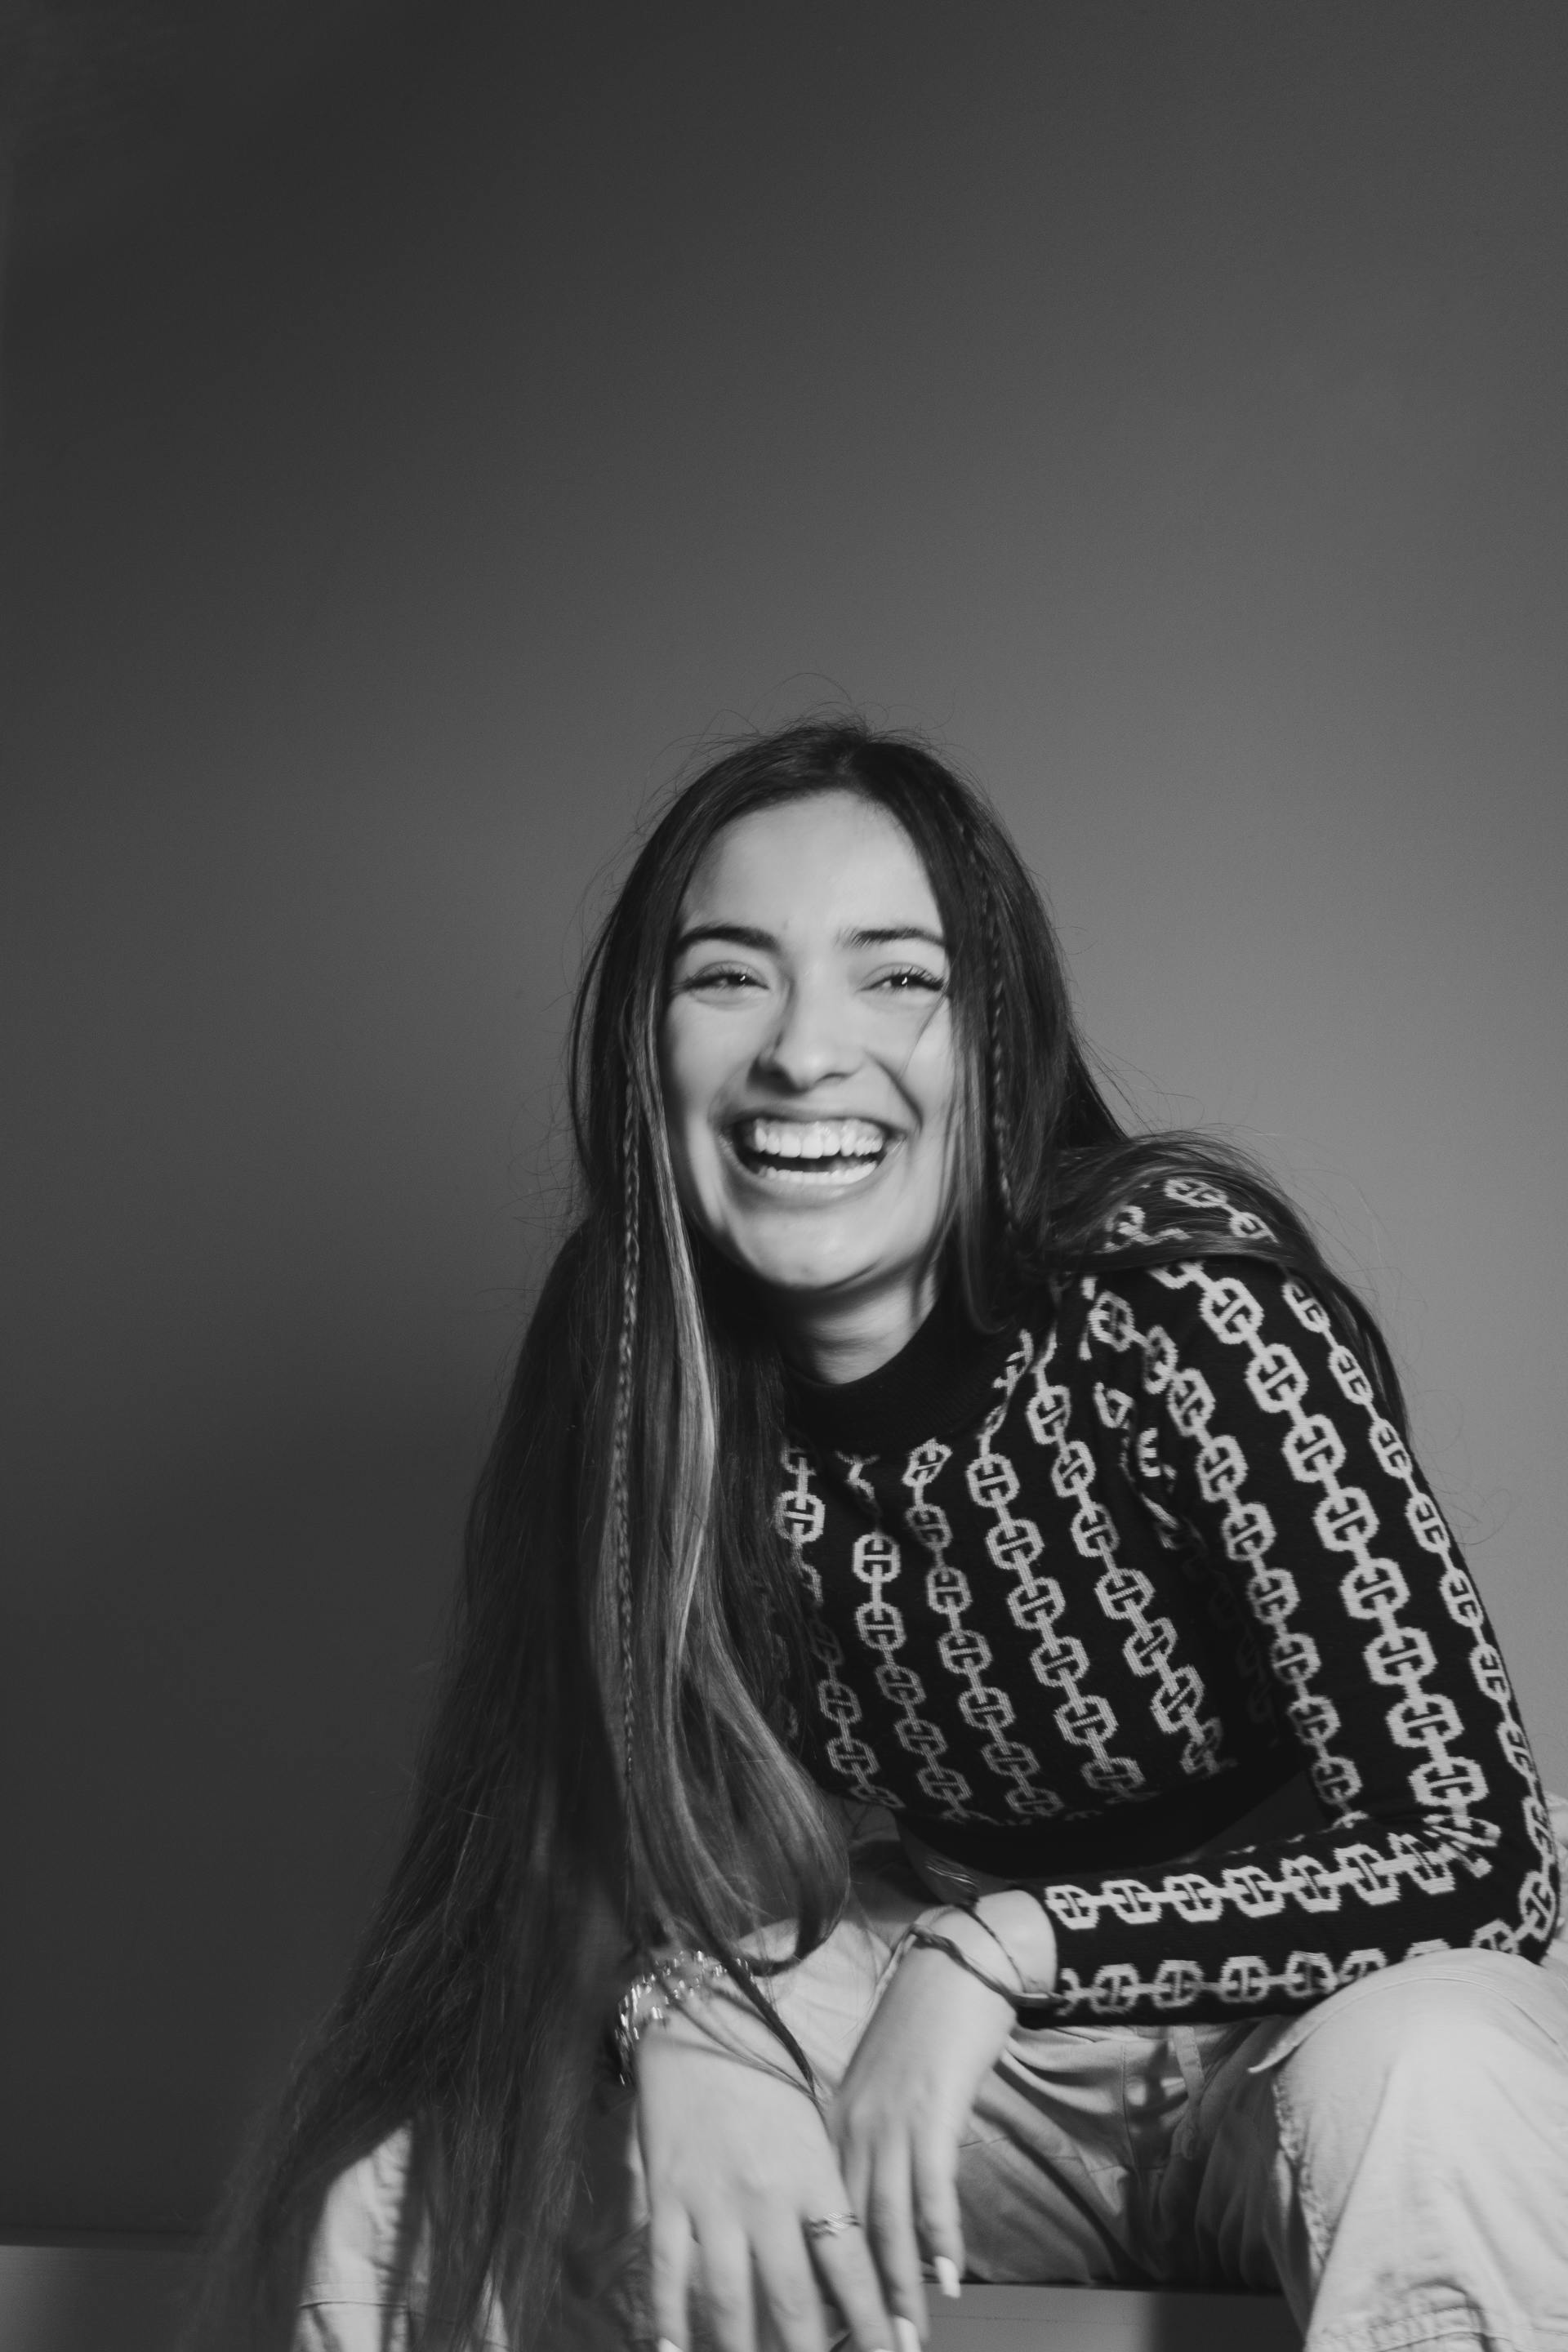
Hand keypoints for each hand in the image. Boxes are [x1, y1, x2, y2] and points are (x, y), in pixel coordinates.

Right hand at [636, 1990, 896, 2351]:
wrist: (702, 2020)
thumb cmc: (767, 2076)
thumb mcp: (812, 2132)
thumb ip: (823, 2199)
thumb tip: (840, 2275)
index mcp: (812, 2176)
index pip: (849, 2266)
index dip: (869, 2322)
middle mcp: (766, 2197)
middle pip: (793, 2301)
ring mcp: (712, 2200)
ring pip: (729, 2302)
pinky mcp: (665, 2196)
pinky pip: (666, 2272)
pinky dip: (667, 2321)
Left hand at [828, 1898, 1051, 2338]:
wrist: (955, 1966)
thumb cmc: (922, 2027)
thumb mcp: (881, 2087)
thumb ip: (869, 2139)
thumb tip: (870, 2199)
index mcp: (835, 2123)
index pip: (821, 2214)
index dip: (824, 2273)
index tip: (825, 2324)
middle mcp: (853, 2127)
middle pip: (848, 2228)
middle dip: (859, 2298)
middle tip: (867, 2349)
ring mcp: (891, 2119)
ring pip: (884, 2218)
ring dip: (898, 2284)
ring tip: (905, 2337)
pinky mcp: (931, 2110)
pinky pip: (930, 2186)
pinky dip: (938, 2234)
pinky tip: (948, 2276)